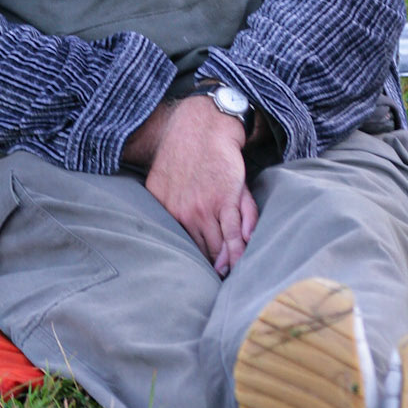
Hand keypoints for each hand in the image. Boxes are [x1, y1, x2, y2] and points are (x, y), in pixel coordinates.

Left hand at [123, 94, 259, 274]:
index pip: (184, 244)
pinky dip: (239, 248)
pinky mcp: (227, 200)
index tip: (204, 271)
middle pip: (203, 250)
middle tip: (222, 279)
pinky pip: (234, 233)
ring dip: (229, 262)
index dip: (197, 259)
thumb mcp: (164, 183)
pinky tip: (242, 258)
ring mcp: (206, 208)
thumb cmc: (185, 155)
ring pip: (219, 246)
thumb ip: (172, 210)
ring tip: (234, 274)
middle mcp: (185, 214)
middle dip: (213, 265)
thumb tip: (180, 233)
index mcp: (168, 210)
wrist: (203, 128)